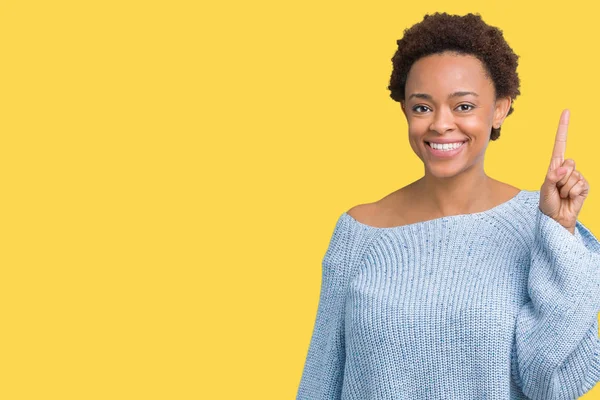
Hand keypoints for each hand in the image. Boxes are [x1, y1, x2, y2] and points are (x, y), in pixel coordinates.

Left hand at [539, 109, 589, 233]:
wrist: (556, 219)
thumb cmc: (547, 204)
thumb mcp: (545, 190)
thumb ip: (551, 178)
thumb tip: (562, 170)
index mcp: (555, 166)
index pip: (560, 143)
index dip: (563, 127)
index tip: (566, 111)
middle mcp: (566, 169)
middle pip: (568, 163)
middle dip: (560, 178)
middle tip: (556, 189)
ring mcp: (577, 177)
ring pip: (573, 176)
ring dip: (565, 188)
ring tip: (561, 195)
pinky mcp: (585, 186)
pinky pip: (579, 185)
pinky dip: (572, 193)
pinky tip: (570, 198)